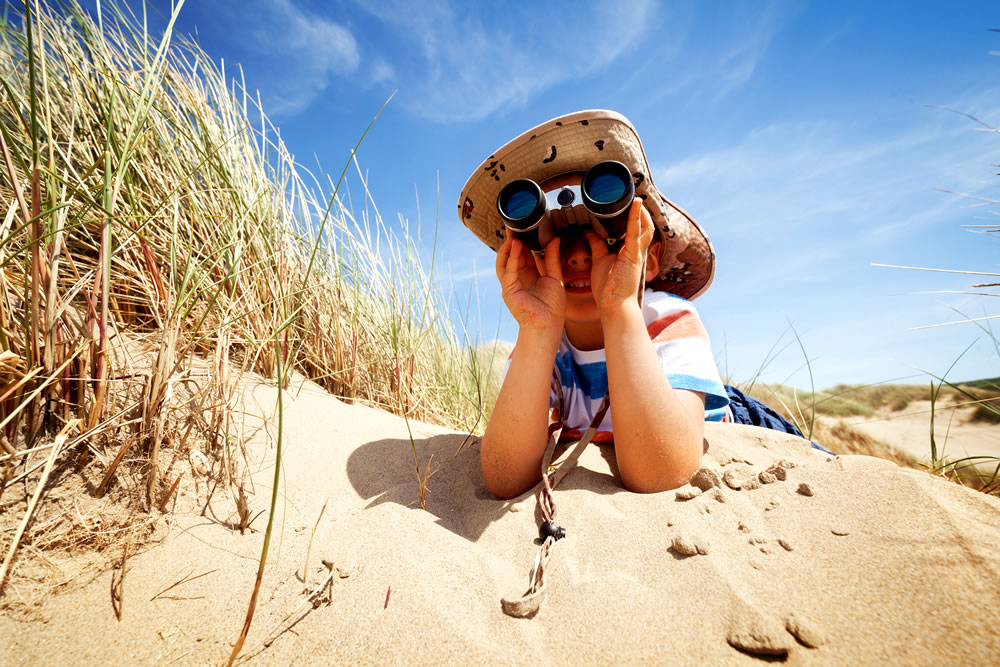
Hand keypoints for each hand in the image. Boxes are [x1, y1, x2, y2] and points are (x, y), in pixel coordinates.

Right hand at [496, 232, 564, 331]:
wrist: (548, 325)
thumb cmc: (552, 307)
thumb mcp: (555, 277)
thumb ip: (552, 258)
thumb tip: (554, 239)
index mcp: (529, 275)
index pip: (524, 254)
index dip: (524, 241)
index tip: (527, 227)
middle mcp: (518, 278)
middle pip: (512, 255)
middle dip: (513, 240)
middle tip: (516, 225)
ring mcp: (511, 284)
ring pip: (505, 261)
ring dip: (508, 247)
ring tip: (513, 233)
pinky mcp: (508, 289)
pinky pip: (508, 270)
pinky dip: (512, 257)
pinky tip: (515, 246)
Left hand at [585, 198, 653, 314]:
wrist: (613, 305)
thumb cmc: (609, 288)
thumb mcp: (600, 260)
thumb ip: (597, 246)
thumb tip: (590, 233)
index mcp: (629, 252)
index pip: (635, 229)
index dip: (634, 216)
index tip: (628, 202)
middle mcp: (636, 250)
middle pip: (644, 226)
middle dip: (641, 211)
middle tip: (634, 196)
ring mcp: (637, 253)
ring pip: (644, 227)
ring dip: (641, 212)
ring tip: (637, 197)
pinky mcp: (633, 255)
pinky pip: (636, 233)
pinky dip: (636, 218)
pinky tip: (636, 205)